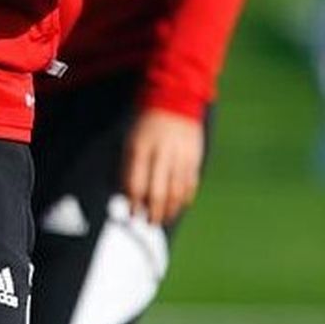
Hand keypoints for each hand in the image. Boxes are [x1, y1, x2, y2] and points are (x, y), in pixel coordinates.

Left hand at [122, 108, 204, 224]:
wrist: (175, 100)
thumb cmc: (147, 126)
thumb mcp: (131, 141)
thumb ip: (129, 167)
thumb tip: (129, 197)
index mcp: (141, 148)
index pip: (136, 183)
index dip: (134, 202)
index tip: (132, 213)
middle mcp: (161, 153)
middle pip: (158, 192)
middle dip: (153, 212)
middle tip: (150, 223)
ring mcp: (180, 156)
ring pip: (176, 191)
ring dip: (170, 209)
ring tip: (165, 218)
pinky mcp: (195, 157)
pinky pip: (190, 183)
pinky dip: (185, 198)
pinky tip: (180, 205)